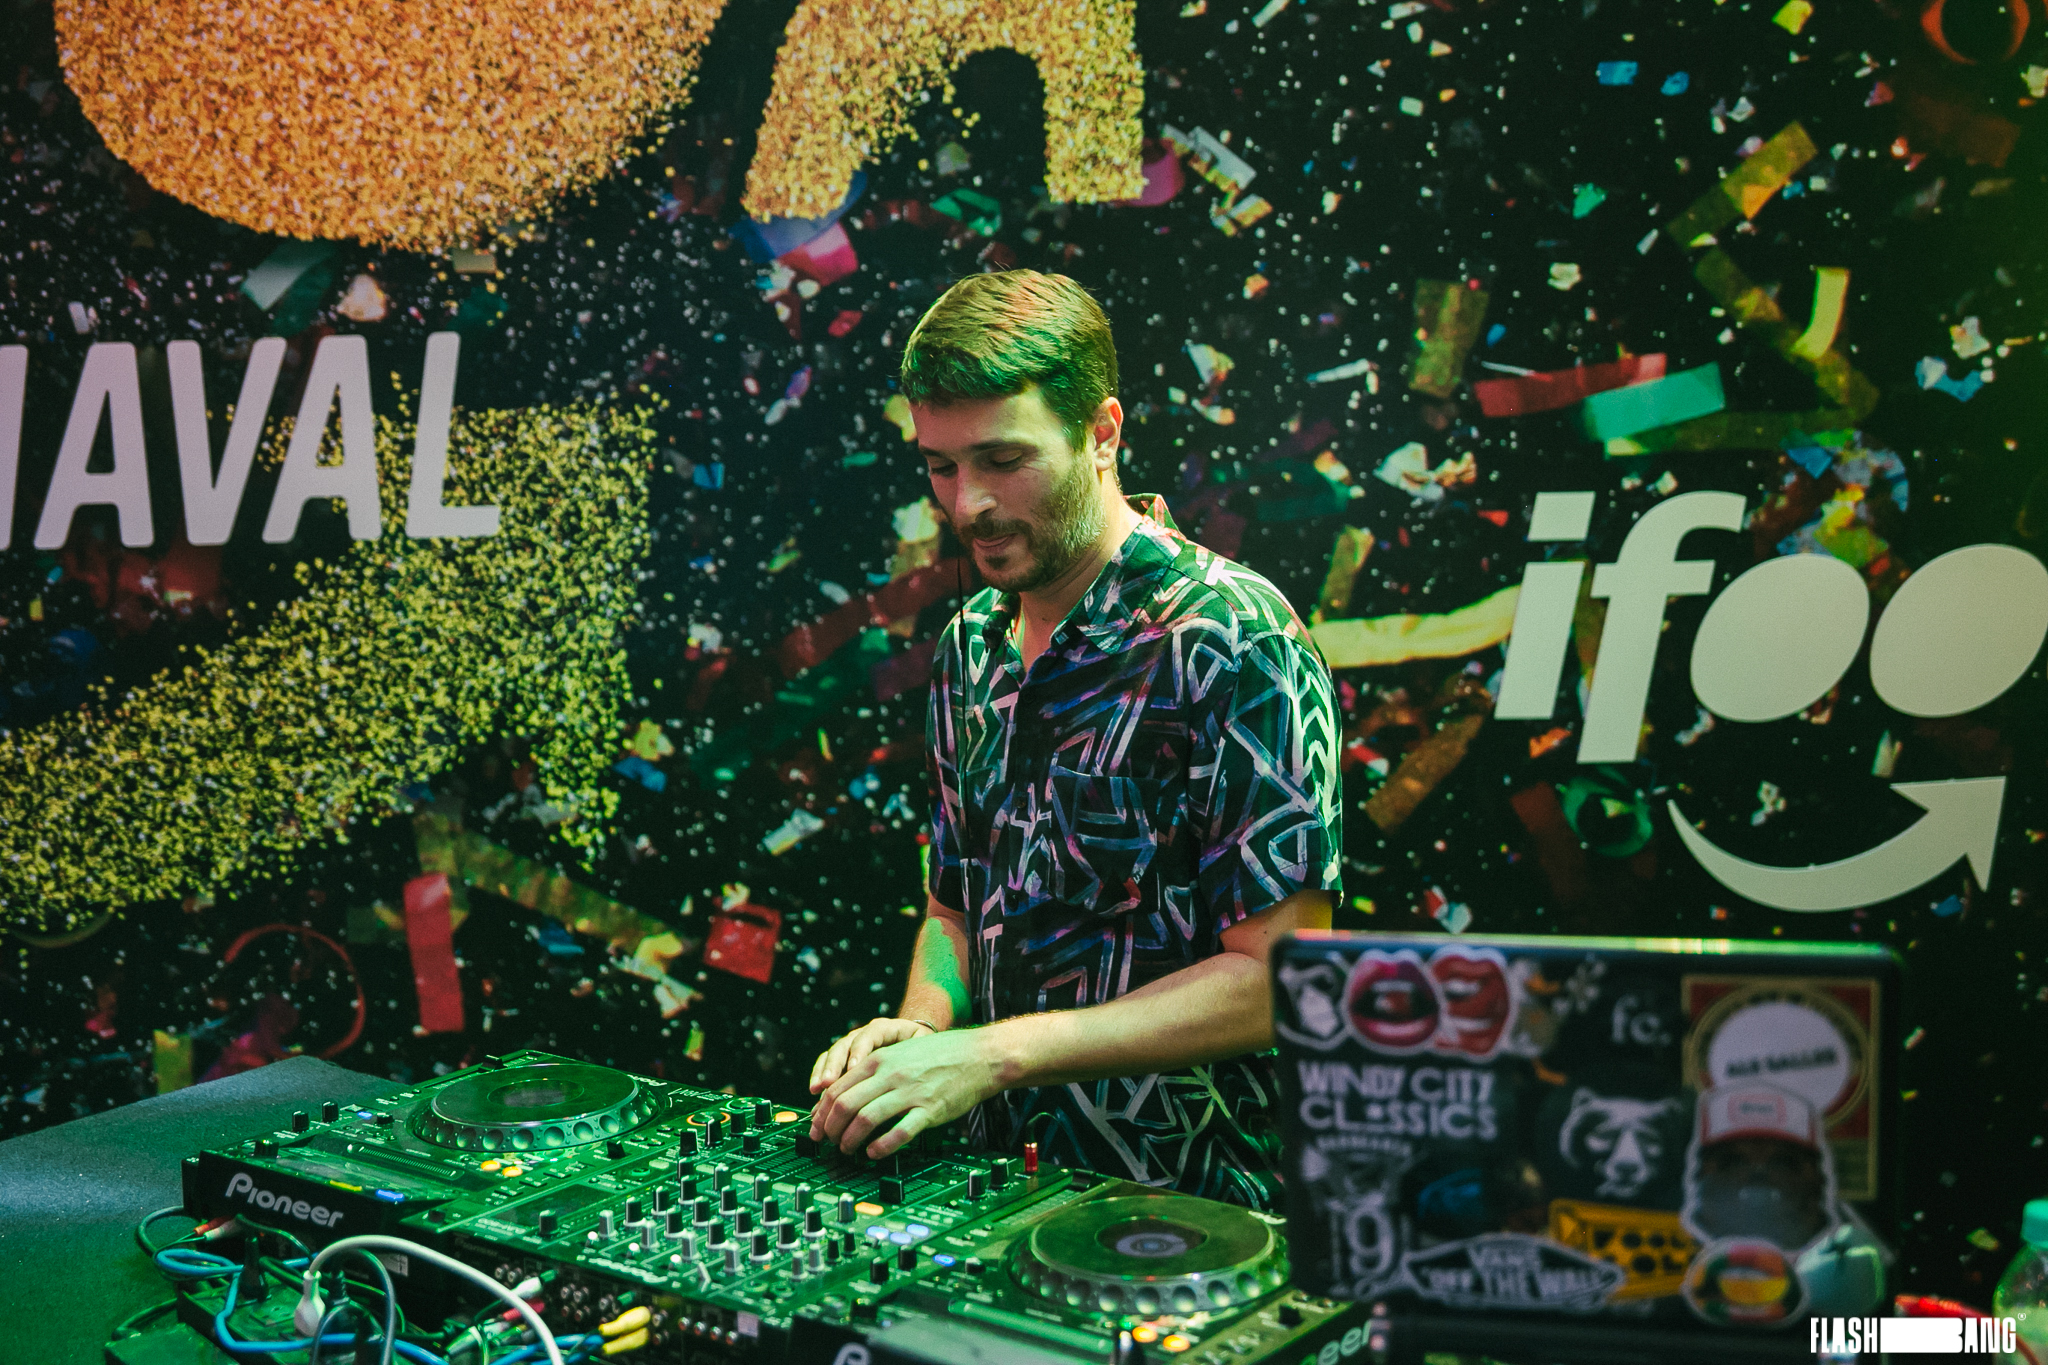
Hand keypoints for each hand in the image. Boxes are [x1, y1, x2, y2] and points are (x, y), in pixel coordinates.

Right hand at [808, 1017, 930, 1094]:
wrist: (914, 1044)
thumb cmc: (920, 1053)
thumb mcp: (921, 1054)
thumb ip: (910, 1066)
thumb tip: (903, 1090)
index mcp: (886, 1029)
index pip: (871, 1035)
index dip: (860, 1051)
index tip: (854, 1068)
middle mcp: (865, 1035)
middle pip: (846, 1044)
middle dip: (835, 1065)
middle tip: (827, 1083)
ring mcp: (851, 1045)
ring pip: (833, 1054)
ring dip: (823, 1073)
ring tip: (817, 1089)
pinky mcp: (843, 1057)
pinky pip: (826, 1064)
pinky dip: (819, 1078)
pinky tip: (814, 1094)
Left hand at [810, 1027, 1006, 1158]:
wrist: (979, 1055)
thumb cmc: (938, 1055)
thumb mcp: (899, 1053)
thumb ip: (872, 1071)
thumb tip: (842, 1095)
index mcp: (880, 1059)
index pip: (837, 1088)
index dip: (821, 1113)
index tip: (816, 1128)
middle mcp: (891, 1075)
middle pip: (845, 1105)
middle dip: (831, 1129)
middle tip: (828, 1143)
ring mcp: (911, 1093)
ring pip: (866, 1119)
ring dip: (850, 1140)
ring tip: (848, 1150)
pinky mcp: (930, 1111)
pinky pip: (899, 1133)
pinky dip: (881, 1147)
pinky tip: (874, 1153)